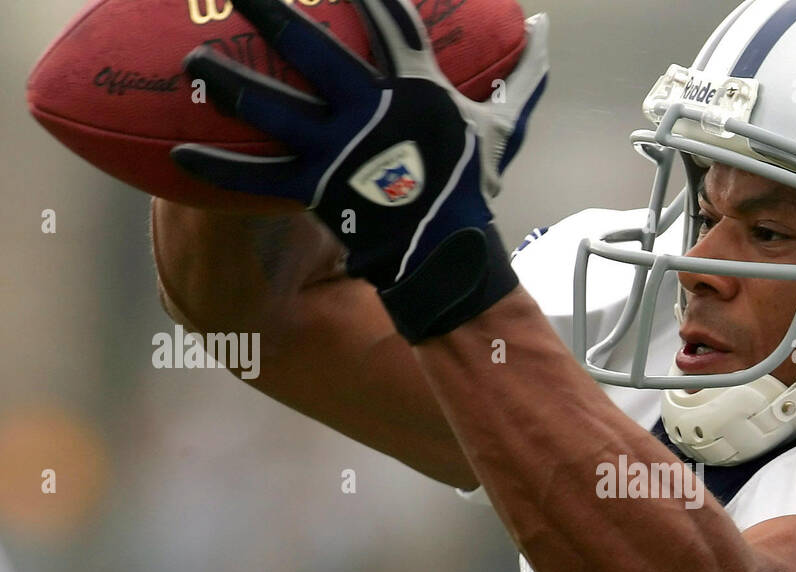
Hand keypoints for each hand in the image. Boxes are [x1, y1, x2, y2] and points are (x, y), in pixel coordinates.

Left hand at [172, 0, 548, 342]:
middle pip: (311, 49)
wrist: (450, 253)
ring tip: (192, 61)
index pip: (388, 21)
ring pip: (275, 107)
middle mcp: (371, 112)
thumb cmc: (469, 186)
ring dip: (230, 82)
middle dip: (270, 11)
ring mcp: (340, 151)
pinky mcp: (318, 189)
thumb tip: (546, 31)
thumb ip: (522, 76)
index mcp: (415, 89)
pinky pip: (258, 176)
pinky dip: (218, 166)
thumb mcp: (501, 126)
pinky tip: (178, 153)